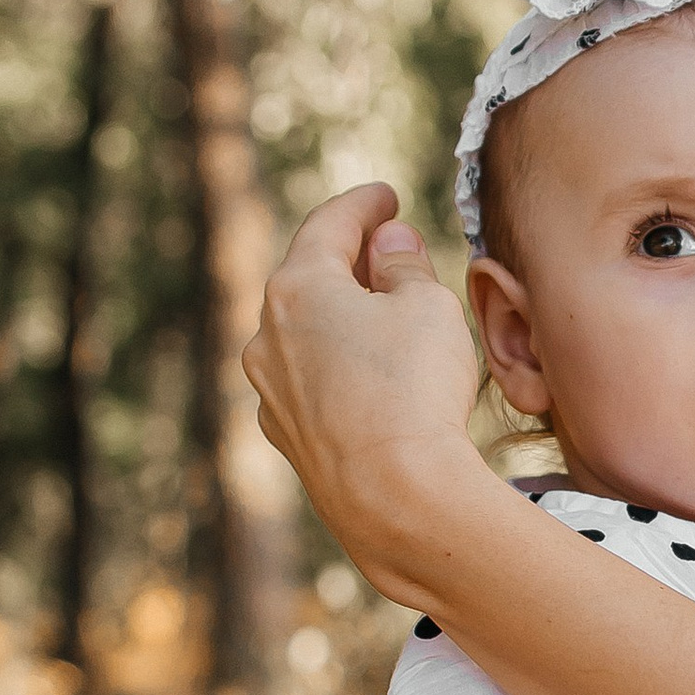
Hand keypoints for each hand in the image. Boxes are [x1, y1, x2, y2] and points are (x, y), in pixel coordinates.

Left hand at [240, 185, 485, 599]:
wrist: (396, 498)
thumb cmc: (415, 390)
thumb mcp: (428, 307)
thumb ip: (405, 266)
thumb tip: (389, 244)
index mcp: (297, 287)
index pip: (329, 225)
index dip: (363, 205)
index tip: (385, 197)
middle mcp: (266, 336)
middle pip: (309, 279)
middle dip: (350, 262)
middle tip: (389, 252)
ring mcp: (270, 391)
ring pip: (306, 336)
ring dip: (342, 320)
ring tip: (386, 322)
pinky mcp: (286, 438)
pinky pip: (310, 385)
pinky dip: (338, 369)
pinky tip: (370, 382)